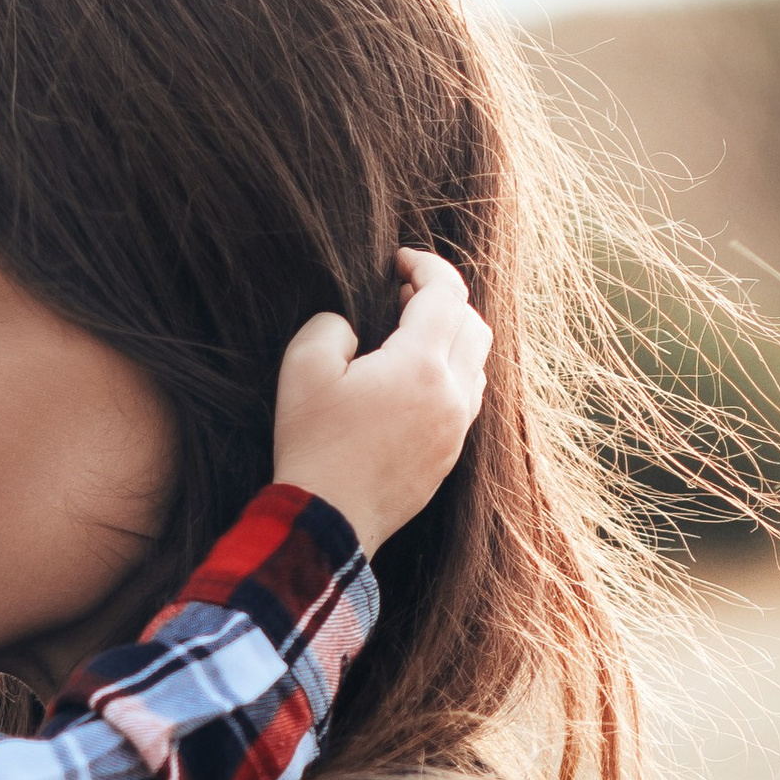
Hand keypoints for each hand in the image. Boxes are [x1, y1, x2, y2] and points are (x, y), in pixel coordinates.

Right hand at [270, 248, 491, 554]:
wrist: (328, 519)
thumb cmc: (312, 444)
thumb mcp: (301, 368)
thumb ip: (331, 325)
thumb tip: (352, 325)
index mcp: (421, 365)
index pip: (447, 293)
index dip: (425, 265)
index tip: (398, 260)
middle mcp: (452, 393)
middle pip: (473, 322)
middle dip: (443, 297)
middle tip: (402, 293)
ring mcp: (456, 427)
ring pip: (478, 360)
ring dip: (453, 335)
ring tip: (411, 334)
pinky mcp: (450, 453)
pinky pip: (469, 396)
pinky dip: (453, 371)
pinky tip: (416, 379)